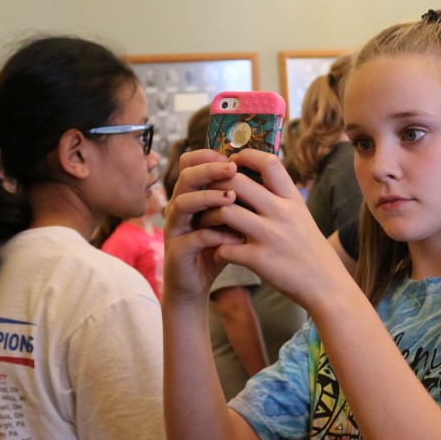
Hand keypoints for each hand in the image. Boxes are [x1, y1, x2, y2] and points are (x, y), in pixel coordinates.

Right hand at [161, 149, 242, 305]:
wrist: (198, 284)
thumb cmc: (217, 247)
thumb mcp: (230, 219)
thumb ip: (239, 199)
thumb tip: (265, 173)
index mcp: (191, 195)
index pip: (190, 164)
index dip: (207, 156)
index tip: (232, 156)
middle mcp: (179, 208)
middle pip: (185, 178)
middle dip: (208, 170)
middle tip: (232, 168)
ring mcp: (175, 229)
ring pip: (182, 204)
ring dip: (207, 198)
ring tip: (232, 197)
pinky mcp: (177, 252)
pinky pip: (192, 238)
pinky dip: (214, 234)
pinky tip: (236, 235)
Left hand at [195, 148, 356, 312]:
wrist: (326, 286)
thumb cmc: (310, 250)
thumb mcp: (301, 216)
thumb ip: (281, 198)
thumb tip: (257, 177)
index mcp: (292, 199)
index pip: (268, 162)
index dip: (245, 156)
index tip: (232, 162)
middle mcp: (282, 213)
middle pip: (237, 182)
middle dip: (216, 185)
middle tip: (208, 193)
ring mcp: (270, 236)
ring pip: (225, 211)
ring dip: (209, 216)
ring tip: (208, 222)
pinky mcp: (260, 260)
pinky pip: (225, 248)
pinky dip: (216, 248)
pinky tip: (219, 251)